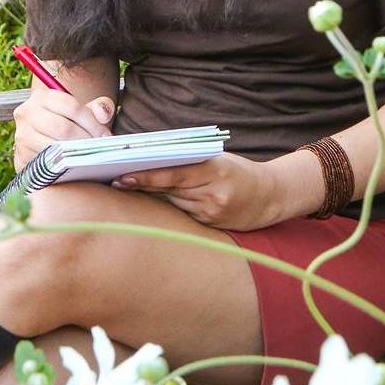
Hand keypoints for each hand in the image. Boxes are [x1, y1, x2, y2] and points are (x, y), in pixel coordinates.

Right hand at [12, 92, 113, 170]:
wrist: (43, 140)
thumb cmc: (67, 123)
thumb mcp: (82, 111)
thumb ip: (99, 108)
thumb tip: (104, 115)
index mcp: (42, 96)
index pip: (72, 106)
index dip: (92, 122)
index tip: (105, 136)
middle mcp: (27, 113)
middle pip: (63, 128)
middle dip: (86, 140)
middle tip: (100, 150)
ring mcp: (21, 136)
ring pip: (54, 147)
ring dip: (76, 155)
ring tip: (90, 158)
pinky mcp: (21, 157)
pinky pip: (46, 164)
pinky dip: (63, 166)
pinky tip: (75, 166)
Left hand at [111, 153, 281, 230]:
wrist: (270, 196)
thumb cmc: (239, 171)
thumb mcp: (218, 159)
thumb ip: (190, 161)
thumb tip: (153, 160)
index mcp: (215, 170)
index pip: (174, 174)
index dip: (147, 177)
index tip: (122, 176)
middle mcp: (213, 194)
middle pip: (169, 191)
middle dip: (142, 186)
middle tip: (115, 181)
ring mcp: (212, 212)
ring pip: (173, 204)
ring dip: (151, 197)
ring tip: (127, 189)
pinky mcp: (212, 225)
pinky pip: (183, 215)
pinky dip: (168, 207)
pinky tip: (152, 203)